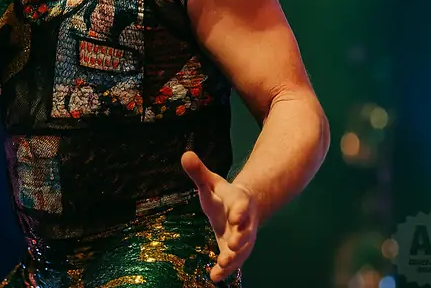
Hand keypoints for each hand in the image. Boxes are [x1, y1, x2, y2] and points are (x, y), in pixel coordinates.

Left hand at [181, 151, 258, 282]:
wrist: (240, 210)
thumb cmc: (223, 196)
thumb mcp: (210, 183)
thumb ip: (198, 172)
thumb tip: (185, 154)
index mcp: (239, 202)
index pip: (241, 205)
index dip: (240, 211)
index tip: (237, 216)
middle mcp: (244, 222)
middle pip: (245, 231)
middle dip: (240, 238)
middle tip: (233, 245)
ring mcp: (243, 238)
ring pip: (242, 249)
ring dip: (234, 257)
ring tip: (223, 264)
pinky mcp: (237, 251)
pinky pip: (234, 262)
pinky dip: (225, 270)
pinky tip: (214, 278)